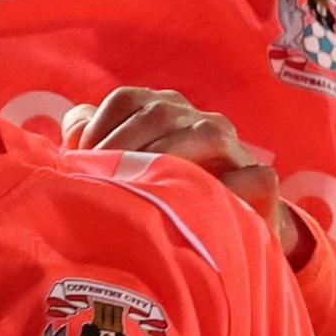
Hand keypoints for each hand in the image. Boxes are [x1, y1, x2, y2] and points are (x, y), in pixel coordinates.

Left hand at [64, 87, 306, 264]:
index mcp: (167, 112)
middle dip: (124, 148)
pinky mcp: (262, 181)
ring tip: (142, 193)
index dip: (99, 128)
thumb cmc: (165, 200)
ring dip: (169, 162)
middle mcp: (201, 121)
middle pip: (160, 113)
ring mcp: (235, 149)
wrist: (227, 235)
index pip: (128, 100)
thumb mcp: (127, 170)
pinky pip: (252, 177)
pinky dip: (228, 189)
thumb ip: (98, 145)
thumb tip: (74, 133)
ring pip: (207, 135)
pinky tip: (198, 208)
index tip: (79, 164)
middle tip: (102, 185)